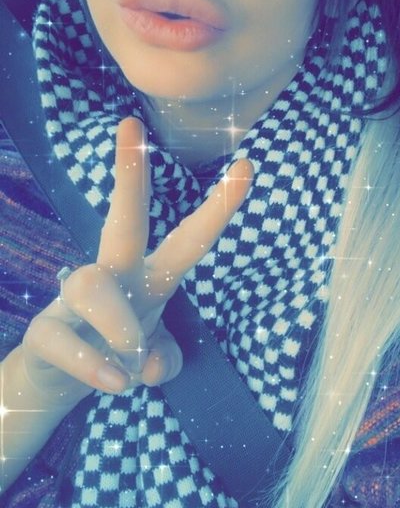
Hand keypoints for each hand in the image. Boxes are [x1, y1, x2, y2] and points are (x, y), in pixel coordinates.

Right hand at [21, 117, 252, 409]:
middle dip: (129, 173)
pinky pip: (62, 338)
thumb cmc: (116, 356)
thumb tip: (152, 366)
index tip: (247, 166)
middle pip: (123, 219)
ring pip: (91, 286)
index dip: (218, 207)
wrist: (58, 384)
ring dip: (119, 325)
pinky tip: (114, 382)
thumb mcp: (153, 361)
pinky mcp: (44, 331)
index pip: (188, 239)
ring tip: (133, 360)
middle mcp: (113, 277)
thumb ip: (166, 361)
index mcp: (150, 278)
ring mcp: (73, 300)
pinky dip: (91, 364)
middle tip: (128, 123)